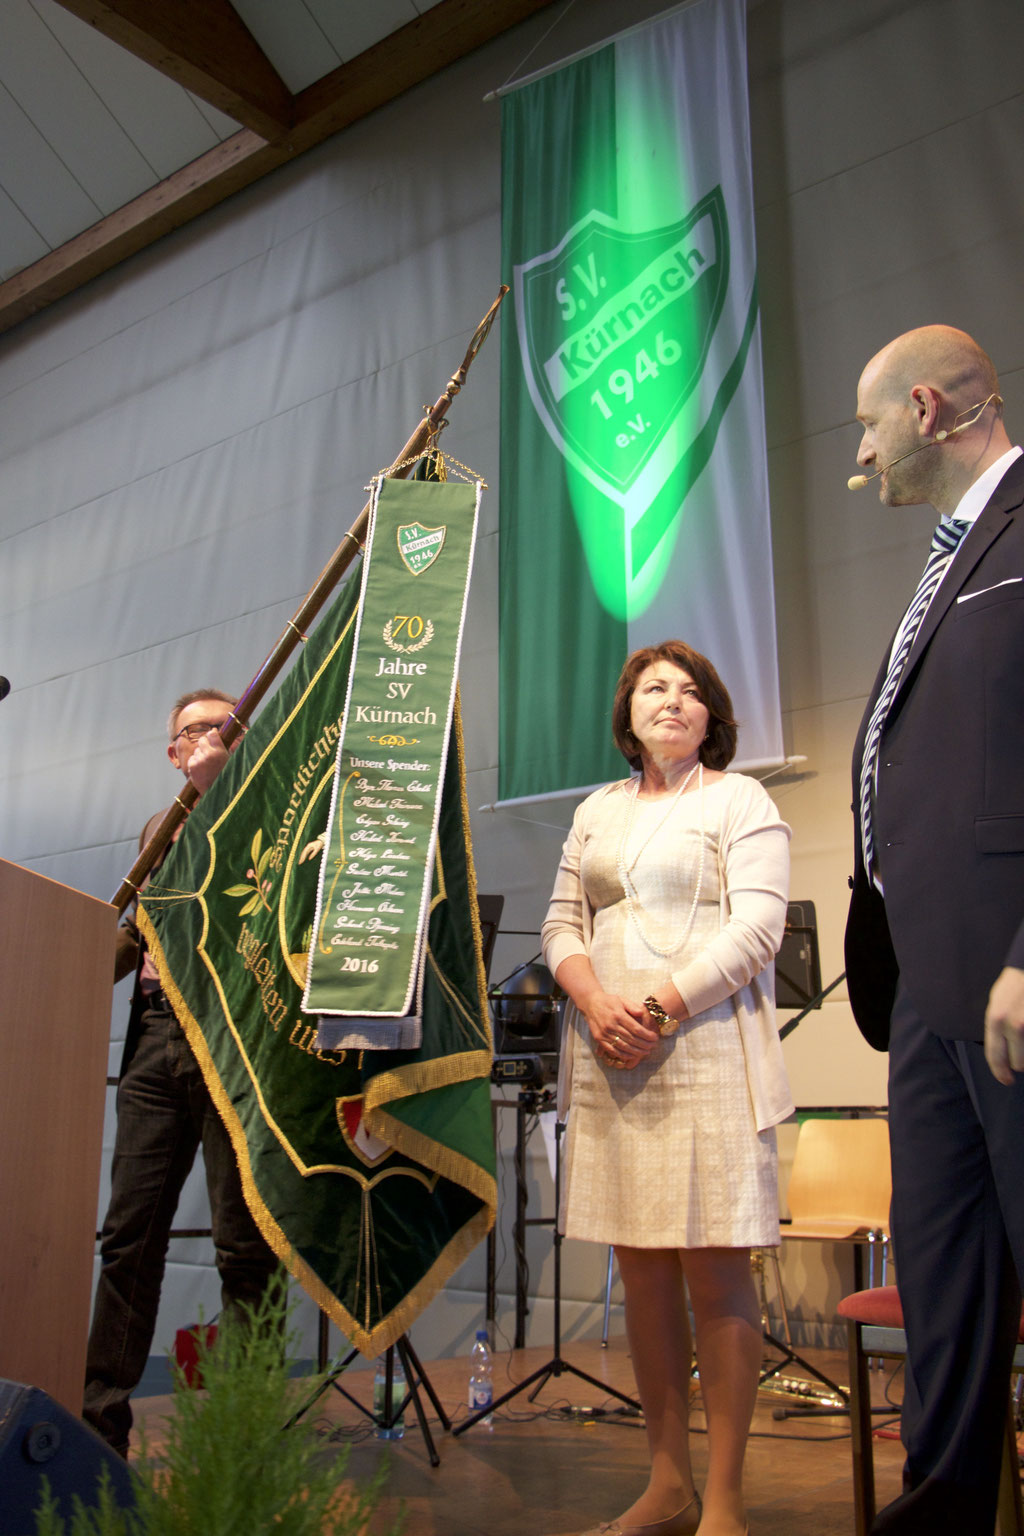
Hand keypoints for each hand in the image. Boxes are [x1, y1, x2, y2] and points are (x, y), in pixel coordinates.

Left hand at [186, 730, 228, 793]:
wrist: (218, 793)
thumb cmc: (225, 775)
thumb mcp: (228, 759)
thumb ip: (221, 746)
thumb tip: (213, 731)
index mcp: (221, 751)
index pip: (212, 734)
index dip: (211, 735)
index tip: (212, 736)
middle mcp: (210, 754)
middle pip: (202, 740)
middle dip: (204, 745)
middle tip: (209, 753)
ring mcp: (200, 760)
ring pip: (196, 750)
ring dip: (200, 755)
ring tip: (207, 766)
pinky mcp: (192, 766)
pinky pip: (191, 758)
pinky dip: (195, 763)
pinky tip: (201, 770)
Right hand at [583, 990, 658, 1069]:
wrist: (590, 1003)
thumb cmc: (609, 1001)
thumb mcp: (621, 999)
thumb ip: (632, 1006)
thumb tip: (641, 1013)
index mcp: (618, 1015)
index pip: (636, 1029)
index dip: (647, 1035)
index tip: (655, 1038)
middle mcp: (611, 1025)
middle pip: (631, 1039)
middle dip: (645, 1044)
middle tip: (653, 1046)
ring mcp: (604, 1034)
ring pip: (623, 1046)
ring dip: (637, 1051)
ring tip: (646, 1052)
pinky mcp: (599, 1039)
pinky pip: (613, 1050)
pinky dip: (624, 1055)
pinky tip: (632, 1055)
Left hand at [984, 966, 1023, 1084]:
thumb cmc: (1013, 986)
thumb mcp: (996, 1004)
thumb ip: (996, 1028)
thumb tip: (1000, 1053)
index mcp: (995, 1020)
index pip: (995, 1056)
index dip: (1000, 1072)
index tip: (1005, 1079)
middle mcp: (1013, 1025)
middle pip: (1017, 1063)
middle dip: (1018, 1063)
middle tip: (1019, 1058)